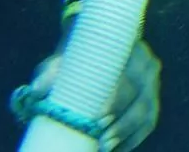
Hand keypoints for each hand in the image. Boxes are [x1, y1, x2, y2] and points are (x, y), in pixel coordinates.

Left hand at [19, 38, 161, 151]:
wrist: (96, 47)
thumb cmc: (78, 53)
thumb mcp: (64, 56)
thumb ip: (51, 70)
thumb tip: (37, 90)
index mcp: (129, 48)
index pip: (129, 74)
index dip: (117, 99)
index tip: (99, 118)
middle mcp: (146, 64)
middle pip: (140, 97)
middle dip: (122, 123)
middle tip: (101, 139)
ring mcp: (152, 84)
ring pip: (146, 113)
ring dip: (127, 134)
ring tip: (105, 147)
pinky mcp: (152, 100)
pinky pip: (148, 123)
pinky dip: (133, 139)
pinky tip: (117, 149)